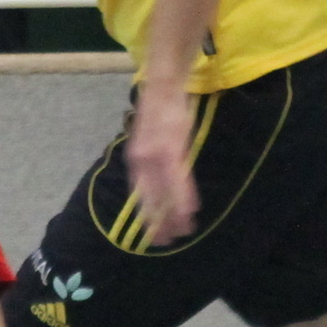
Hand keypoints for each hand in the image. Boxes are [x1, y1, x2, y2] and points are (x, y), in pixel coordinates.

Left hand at [123, 83, 201, 245]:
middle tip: (166, 242)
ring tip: (183, 231)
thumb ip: (150, 160)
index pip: (140, 195)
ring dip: (174, 214)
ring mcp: (156, 155)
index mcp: (136, 159)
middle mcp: (142, 160)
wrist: (163, 85)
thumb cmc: (158, 113)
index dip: (146, 217)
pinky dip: (184, 195)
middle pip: (151, 199)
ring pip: (165, 192)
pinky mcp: (172, 148)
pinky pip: (179, 177)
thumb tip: (155, 180)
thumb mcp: (148, 139)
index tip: (152, 236)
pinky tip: (190, 209)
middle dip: (158, 222)